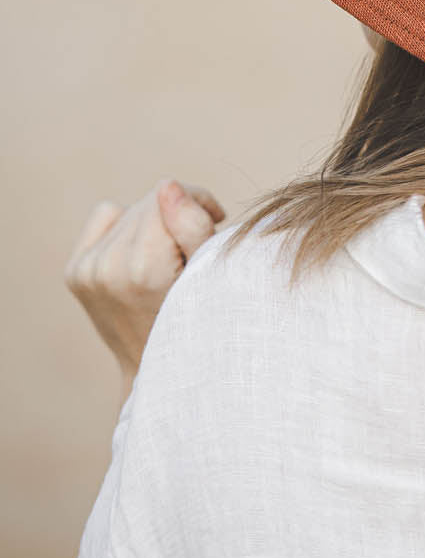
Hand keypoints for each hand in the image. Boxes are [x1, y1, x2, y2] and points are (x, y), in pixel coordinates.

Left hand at [64, 178, 225, 385]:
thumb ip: (193, 227)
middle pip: (149, 202)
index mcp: (141, 269)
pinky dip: (126, 227)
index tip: (216, 221)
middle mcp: (105, 267)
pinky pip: (106, 216)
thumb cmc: (197, 321)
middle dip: (177, 212)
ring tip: (171, 254)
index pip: (168, 195)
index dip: (199, 203)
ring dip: (155, 222)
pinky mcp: (75, 271)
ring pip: (131, 210)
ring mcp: (85, 270)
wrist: (155, 371)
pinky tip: (143, 254)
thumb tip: (167, 186)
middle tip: (197, 244)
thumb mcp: (209, 275)